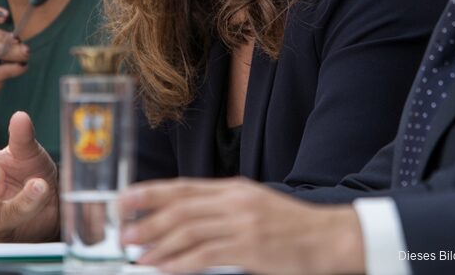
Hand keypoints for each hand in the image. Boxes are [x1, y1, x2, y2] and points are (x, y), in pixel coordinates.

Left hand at [119, 178, 364, 274]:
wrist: (330, 238)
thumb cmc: (291, 228)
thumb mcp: (254, 206)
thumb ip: (221, 209)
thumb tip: (182, 219)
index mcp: (234, 188)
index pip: (182, 187)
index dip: (149, 193)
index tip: (124, 202)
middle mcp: (235, 201)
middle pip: (179, 207)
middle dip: (146, 221)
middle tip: (123, 234)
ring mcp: (242, 224)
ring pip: (188, 230)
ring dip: (157, 244)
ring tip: (138, 254)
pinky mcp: (250, 248)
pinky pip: (205, 255)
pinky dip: (179, 262)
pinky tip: (163, 269)